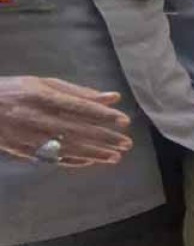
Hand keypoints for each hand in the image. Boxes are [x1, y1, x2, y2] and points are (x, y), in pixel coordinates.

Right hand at [0, 76, 132, 166]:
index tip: (124, 121)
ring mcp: (29, 136)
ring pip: (68, 147)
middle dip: (105, 138)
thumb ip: (78, 92)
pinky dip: (75, 160)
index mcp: (42, 96)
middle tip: (127, 143)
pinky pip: (54, 158)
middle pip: (78, 130)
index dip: (103, 115)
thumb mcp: (43, 84)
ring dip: (95, 153)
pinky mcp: (24, 150)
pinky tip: (92, 161)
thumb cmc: (15, 91)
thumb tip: (112, 97)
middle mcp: (36, 117)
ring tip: (116, 156)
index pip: (79, 107)